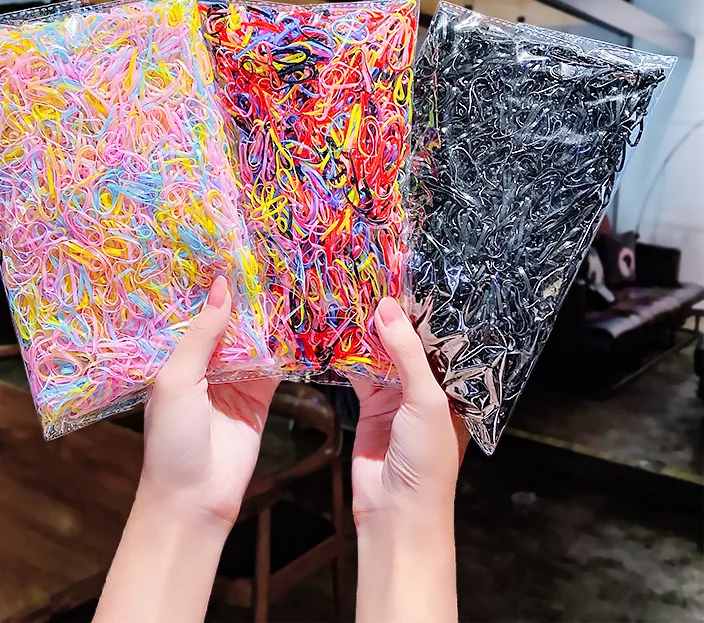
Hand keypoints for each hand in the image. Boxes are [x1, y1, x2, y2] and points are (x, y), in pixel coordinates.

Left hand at [95, 276, 278, 622]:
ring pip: (254, 336)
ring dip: (266, 313)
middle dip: (242, 293)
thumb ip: (202, 335)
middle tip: (263, 252)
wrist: (195, 498)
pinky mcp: (261, 393)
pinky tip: (300, 315)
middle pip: (227, 319)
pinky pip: (275, 362)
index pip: (193, 311)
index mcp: (176, 355)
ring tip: (285, 273)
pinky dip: (286, 343)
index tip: (224, 248)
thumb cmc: (172, 439)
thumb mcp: (177, 380)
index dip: (206, 284)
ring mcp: (235, 376)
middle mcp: (205, 361)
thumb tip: (222, 287)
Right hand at [350, 296, 469, 622]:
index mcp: (450, 385)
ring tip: (351, 296)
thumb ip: (405, 353)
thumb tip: (387, 308)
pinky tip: (337, 333)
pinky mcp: (371, 407)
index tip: (403, 277)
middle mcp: (425, 387)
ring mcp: (396, 397)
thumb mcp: (425, 400)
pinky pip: (359, 374)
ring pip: (381, 354)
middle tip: (370, 279)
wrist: (397, 511)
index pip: (437, 338)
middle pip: (406, 342)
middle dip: (391, 316)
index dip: (422, 310)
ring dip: (367, 332)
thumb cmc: (428, 460)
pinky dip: (348, 356)